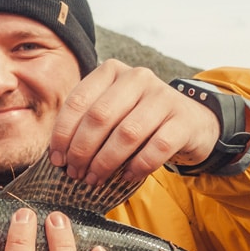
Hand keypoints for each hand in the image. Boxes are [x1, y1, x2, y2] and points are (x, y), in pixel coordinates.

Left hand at [49, 59, 220, 184]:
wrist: (191, 122)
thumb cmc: (140, 119)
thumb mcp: (112, 110)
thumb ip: (87, 123)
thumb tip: (59, 155)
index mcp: (112, 71)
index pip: (78, 100)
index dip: (63, 133)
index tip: (58, 159)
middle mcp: (138, 78)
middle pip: (100, 117)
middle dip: (82, 150)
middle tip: (76, 173)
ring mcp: (163, 97)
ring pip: (127, 134)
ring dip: (106, 162)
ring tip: (95, 179)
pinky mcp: (183, 120)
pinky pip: (156, 148)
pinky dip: (137, 166)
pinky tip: (126, 176)